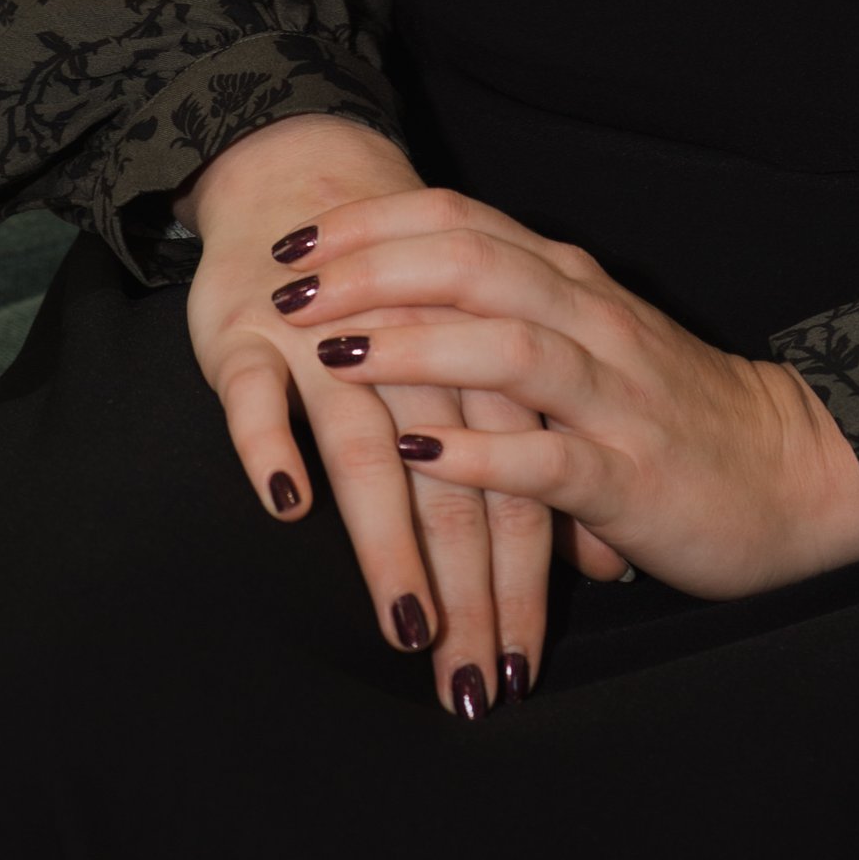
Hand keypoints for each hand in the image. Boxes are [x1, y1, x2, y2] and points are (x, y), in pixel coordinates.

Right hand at [177, 116, 552, 711]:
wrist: (313, 171)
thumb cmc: (411, 298)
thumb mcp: (480, 374)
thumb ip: (538, 466)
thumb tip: (607, 564)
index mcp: (486, 370)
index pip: (521, 491)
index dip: (525, 586)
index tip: (521, 675)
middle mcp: (421, 360)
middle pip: (456, 488)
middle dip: (468, 595)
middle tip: (468, 688)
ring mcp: (331, 347)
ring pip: (369, 449)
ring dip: (391, 541)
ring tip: (409, 624)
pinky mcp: (251, 335)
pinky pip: (258, 392)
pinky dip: (272, 440)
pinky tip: (286, 502)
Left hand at [270, 185, 858, 598]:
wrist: (792, 474)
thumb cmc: (674, 413)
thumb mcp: (589, 346)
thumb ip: (510, 318)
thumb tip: (398, 309)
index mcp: (574, 286)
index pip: (462, 223)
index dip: (372, 223)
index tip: (295, 240)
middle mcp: (592, 323)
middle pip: (473, 264)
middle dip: (372, 269)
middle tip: (290, 288)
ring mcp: (614, 397)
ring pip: (508, 346)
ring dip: (416, 345)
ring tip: (336, 356)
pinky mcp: (630, 476)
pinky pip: (548, 458)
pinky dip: (479, 453)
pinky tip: (420, 455)